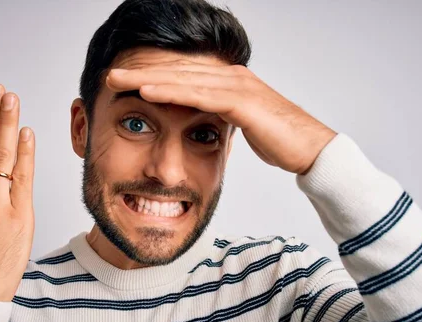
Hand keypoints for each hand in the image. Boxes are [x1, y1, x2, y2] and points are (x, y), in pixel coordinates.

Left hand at [106, 61, 336, 174]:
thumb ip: (223, 119)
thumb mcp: (243, 126)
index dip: (152, 77)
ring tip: (117, 79)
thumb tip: (208, 124)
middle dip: (141, 72)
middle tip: (110, 75)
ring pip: (182, 78)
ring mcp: (235, 85)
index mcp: (229, 82)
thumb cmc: (279, 141)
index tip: (125, 83)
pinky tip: (145, 92)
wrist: (311, 149)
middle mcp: (230, 77)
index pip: (183, 77)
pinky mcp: (240, 101)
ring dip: (146, 77)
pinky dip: (169, 92)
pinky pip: (197, 95)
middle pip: (176, 71)